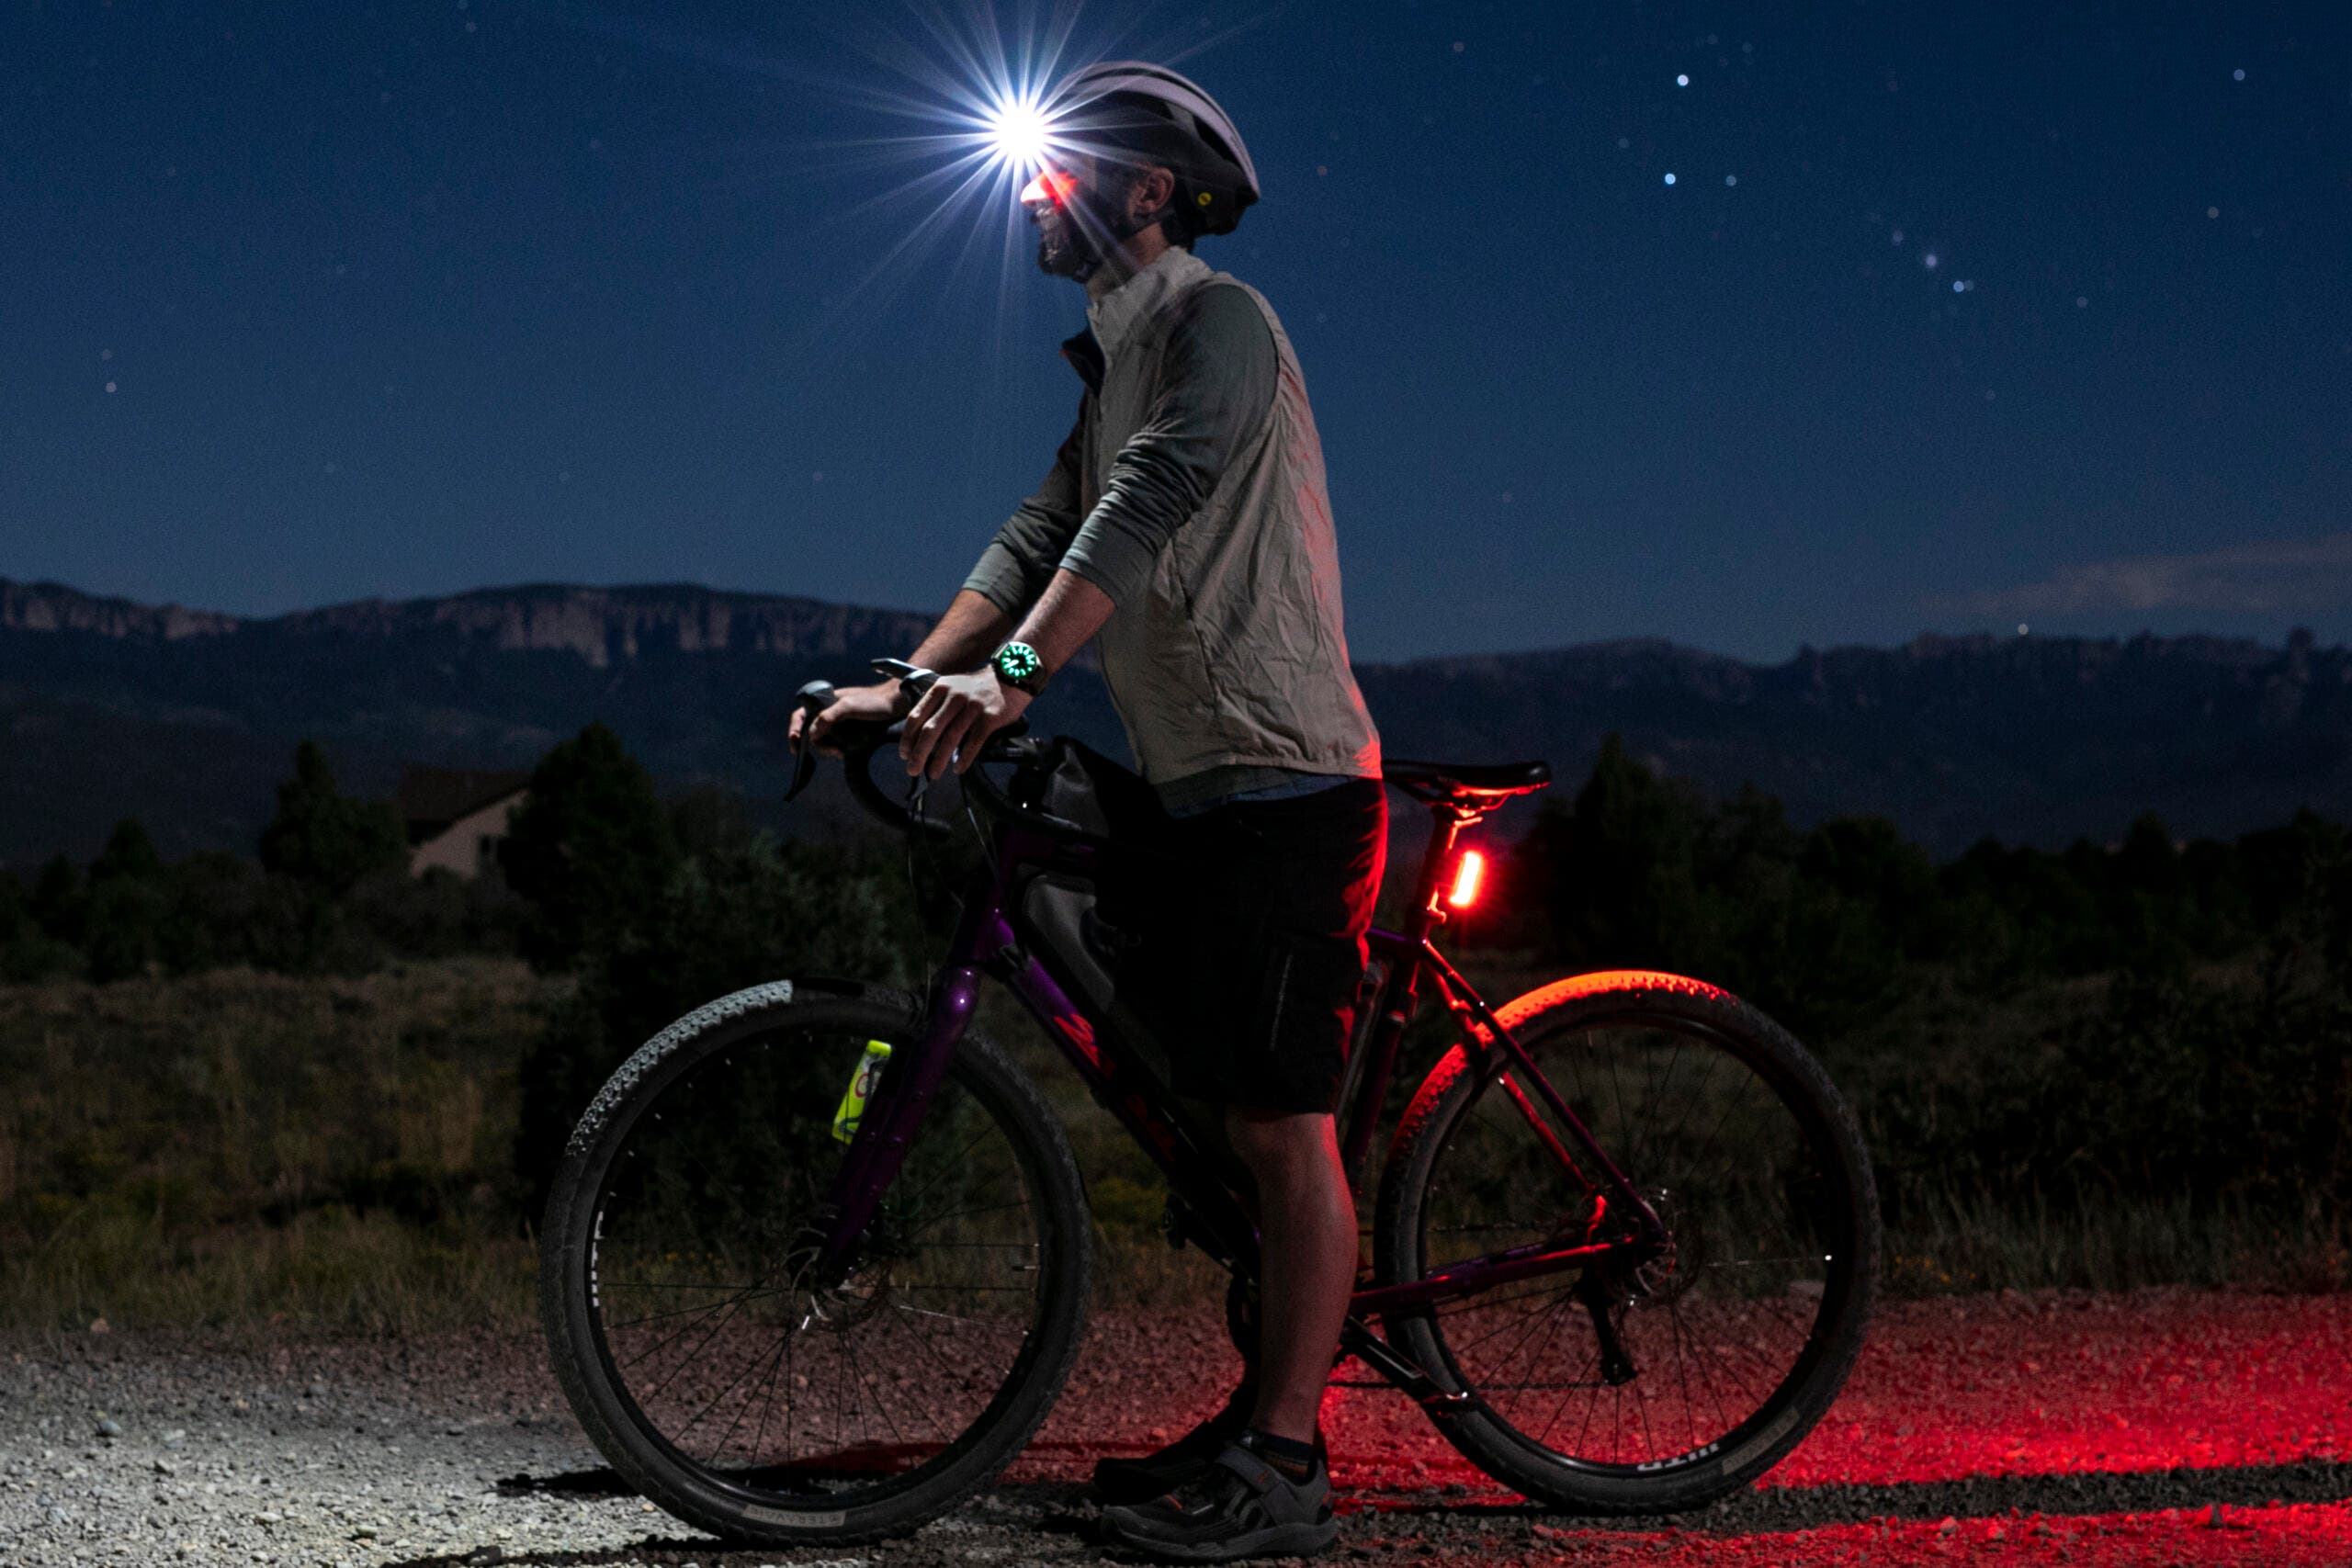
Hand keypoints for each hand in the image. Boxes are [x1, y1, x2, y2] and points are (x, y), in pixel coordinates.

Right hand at [790, 680, 909, 757]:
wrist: (896, 704)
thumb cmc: (874, 702)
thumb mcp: (849, 707)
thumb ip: (828, 717)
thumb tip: (811, 734)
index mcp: (824, 701)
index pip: (801, 715)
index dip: (794, 730)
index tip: (796, 747)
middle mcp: (829, 712)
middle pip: (810, 732)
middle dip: (817, 744)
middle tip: (833, 752)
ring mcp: (838, 722)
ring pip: (822, 740)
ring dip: (827, 749)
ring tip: (842, 752)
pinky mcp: (848, 732)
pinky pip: (834, 743)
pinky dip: (835, 750)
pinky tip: (844, 753)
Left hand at [900, 670, 1031, 779]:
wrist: (1010, 677)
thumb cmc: (978, 688)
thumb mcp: (953, 687)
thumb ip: (937, 704)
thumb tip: (919, 735)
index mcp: (941, 688)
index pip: (916, 716)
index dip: (907, 738)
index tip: (905, 753)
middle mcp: (955, 696)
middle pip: (930, 730)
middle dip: (919, 753)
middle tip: (913, 769)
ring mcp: (973, 706)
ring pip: (950, 738)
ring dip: (939, 760)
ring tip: (933, 773)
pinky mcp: (990, 717)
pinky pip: (973, 743)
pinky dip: (964, 758)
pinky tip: (958, 768)